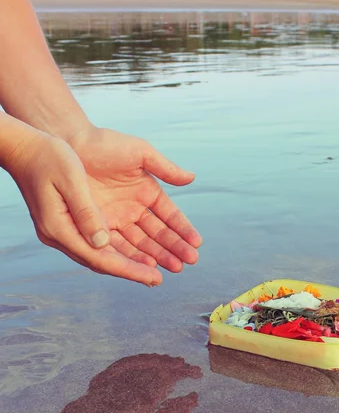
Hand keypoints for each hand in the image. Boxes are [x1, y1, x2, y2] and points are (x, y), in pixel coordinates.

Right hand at [4, 128, 163, 285]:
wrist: (26, 148)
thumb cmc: (47, 157)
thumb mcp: (70, 180)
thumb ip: (86, 211)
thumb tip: (102, 242)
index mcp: (59, 228)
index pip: (100, 258)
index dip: (129, 270)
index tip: (153, 278)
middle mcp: (62, 235)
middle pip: (104, 260)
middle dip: (134, 271)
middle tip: (160, 280)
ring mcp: (67, 230)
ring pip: (105, 253)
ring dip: (131, 260)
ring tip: (158, 266)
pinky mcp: (73, 222)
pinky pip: (102, 240)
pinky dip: (122, 247)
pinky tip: (140, 250)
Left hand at [68, 126, 201, 278]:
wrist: (69, 144)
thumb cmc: (105, 144)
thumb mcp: (140, 152)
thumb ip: (165, 168)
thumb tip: (191, 178)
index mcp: (148, 192)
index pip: (170, 216)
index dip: (183, 230)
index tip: (196, 243)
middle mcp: (134, 209)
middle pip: (158, 235)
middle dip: (174, 248)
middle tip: (189, 261)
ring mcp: (116, 220)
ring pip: (141, 244)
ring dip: (157, 257)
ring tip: (173, 268)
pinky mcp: (97, 227)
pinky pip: (116, 246)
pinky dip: (131, 257)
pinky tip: (145, 267)